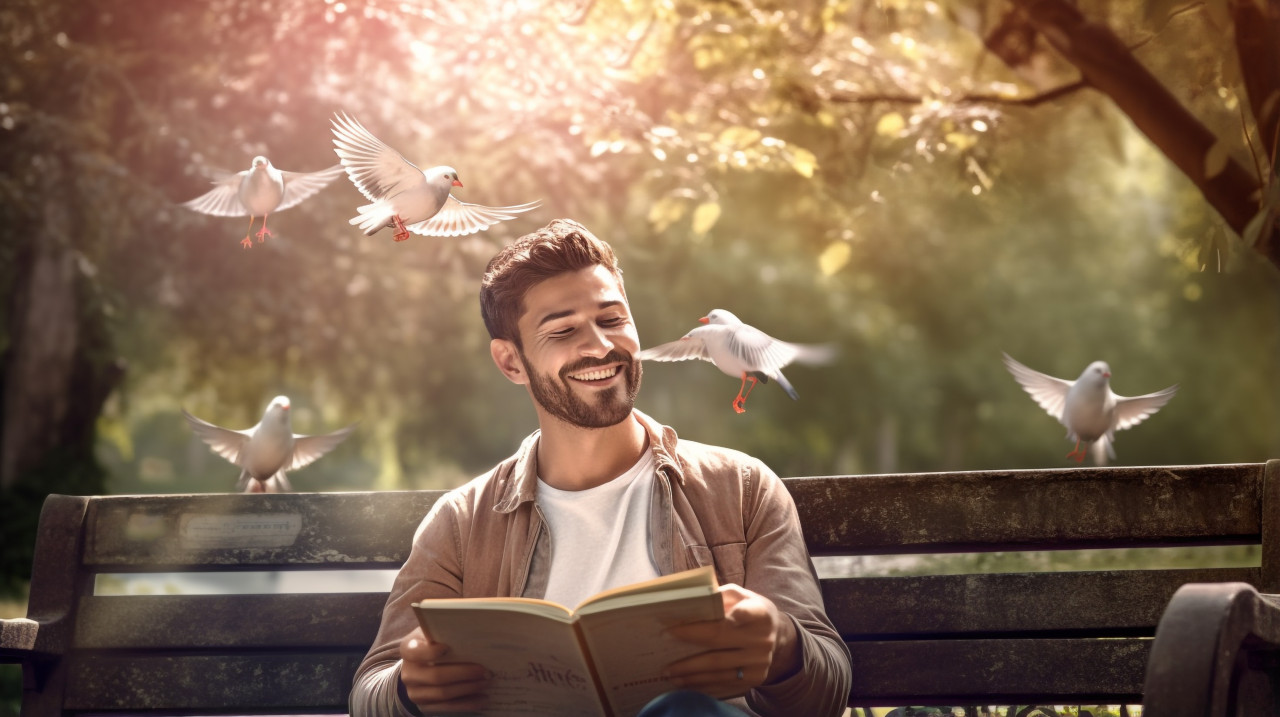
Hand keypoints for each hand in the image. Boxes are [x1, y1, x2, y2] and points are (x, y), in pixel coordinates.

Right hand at [400, 626, 490, 713]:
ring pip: (443, 694)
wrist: (417, 668)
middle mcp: (409, 673)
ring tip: (486, 682)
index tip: (447, 647)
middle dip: (463, 674)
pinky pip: (448, 707)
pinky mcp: (425, 706)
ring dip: (468, 689)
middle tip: (484, 670)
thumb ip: (443, 631)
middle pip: (436, 676)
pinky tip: (482, 698)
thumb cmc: (432, 645)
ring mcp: (415, 692)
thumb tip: (467, 626)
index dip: (430, 651)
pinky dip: (467, 703)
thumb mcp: (432, 634)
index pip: (415, 651)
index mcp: (409, 650)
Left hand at [662, 584, 801, 698]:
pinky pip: (724, 685)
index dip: (714, 617)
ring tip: (669, 672)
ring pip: (718, 669)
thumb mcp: (742, 595)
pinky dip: (702, 686)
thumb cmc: (750, 611)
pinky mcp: (755, 680)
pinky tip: (685, 684)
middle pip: (718, 642)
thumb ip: (720, 595)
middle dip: (688, 642)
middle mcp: (762, 640)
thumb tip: (691, 602)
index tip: (678, 625)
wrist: (777, 637)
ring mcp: (759, 663)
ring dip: (690, 672)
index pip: (740, 614)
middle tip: (663, 643)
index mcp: (760, 614)